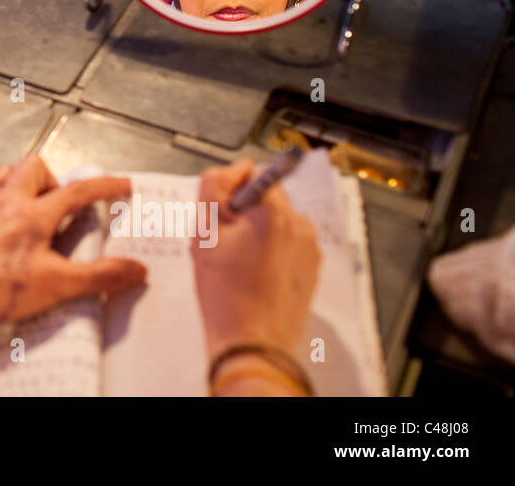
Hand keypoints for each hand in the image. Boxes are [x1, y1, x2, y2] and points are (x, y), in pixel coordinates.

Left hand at [0, 154, 146, 331]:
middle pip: (35, 167)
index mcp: (35, 215)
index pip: (79, 192)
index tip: (124, 184)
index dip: (105, 186)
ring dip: (18, 179)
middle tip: (59, 206)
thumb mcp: (57, 286)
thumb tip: (138, 269)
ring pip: (2, 171)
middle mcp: (7, 200)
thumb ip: (100, 276)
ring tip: (28, 202)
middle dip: (53, 179)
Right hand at [191, 159, 320, 360]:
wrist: (252, 345)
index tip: (219, 213)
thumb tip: (232, 170)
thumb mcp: (204, 234)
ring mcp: (309, 249)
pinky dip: (269, 252)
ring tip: (236, 263)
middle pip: (267, 198)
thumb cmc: (226, 295)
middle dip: (244, 211)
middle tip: (222, 242)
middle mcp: (300, 226)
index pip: (253, 174)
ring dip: (256, 232)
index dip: (230, 189)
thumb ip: (214, 189)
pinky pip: (287, 245)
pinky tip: (252, 275)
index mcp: (275, 213)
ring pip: (276, 222)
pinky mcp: (310, 269)